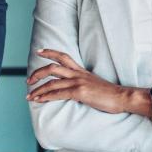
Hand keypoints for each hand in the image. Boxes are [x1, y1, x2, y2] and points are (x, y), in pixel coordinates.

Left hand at [26, 49, 147, 115]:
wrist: (122, 97)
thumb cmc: (110, 94)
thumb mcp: (94, 85)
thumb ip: (83, 84)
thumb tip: (73, 91)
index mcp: (81, 71)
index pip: (63, 57)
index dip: (50, 52)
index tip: (39, 52)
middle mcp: (78, 74)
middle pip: (52, 67)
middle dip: (38, 73)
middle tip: (28, 80)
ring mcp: (78, 82)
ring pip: (52, 82)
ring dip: (38, 89)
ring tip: (29, 95)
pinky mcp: (80, 92)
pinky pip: (58, 93)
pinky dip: (46, 96)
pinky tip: (39, 99)